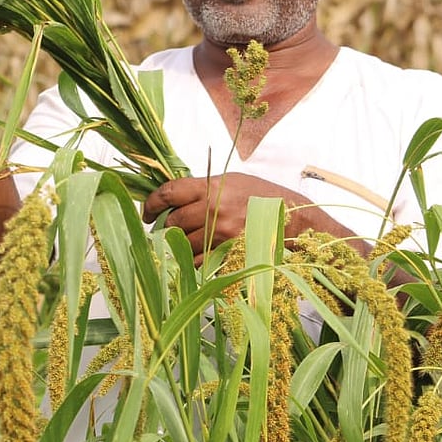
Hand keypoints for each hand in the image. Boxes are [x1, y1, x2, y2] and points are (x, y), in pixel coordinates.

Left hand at [142, 173, 298, 264]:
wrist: (294, 218)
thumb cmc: (263, 196)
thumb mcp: (232, 181)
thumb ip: (202, 188)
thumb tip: (173, 198)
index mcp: (211, 187)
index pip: (168, 193)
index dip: (151, 203)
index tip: (147, 211)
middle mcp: (213, 210)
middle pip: (172, 222)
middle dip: (164, 226)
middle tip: (163, 227)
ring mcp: (220, 235)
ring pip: (183, 244)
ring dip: (179, 243)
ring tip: (187, 238)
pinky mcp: (228, 254)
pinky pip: (199, 260)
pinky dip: (195, 258)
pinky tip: (202, 251)